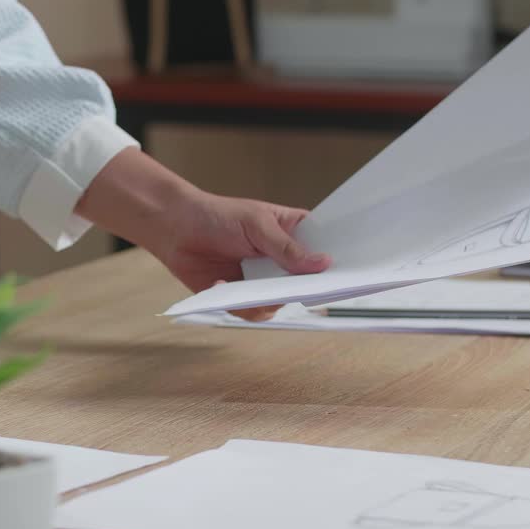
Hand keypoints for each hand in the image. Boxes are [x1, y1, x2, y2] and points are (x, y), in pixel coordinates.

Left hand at [76, 149, 330, 320]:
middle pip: (309, 283)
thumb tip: (323, 264)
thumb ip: (287, 248)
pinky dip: (239, 303)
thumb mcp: (257, 225)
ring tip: (249, 282)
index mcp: (295, 234)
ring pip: (282, 303)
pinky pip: (254, 312)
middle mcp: (283, 261)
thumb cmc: (218, 216)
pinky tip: (222, 282)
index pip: (327, 250)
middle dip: (307, 288)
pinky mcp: (241, 298)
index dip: (339, 262)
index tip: (353, 272)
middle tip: (303, 287)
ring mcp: (263, 281)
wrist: (176, 229)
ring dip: (268, 297)